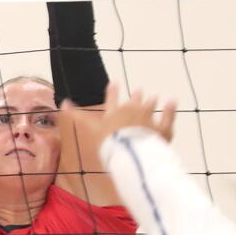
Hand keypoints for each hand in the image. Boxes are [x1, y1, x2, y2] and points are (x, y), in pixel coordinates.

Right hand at [61, 84, 177, 144]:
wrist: (132, 152)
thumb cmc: (109, 143)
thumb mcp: (90, 130)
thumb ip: (77, 117)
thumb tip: (63, 102)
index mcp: (114, 112)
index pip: (112, 98)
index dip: (112, 90)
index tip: (114, 82)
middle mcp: (132, 111)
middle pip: (134, 101)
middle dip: (135, 96)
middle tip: (138, 90)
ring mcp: (149, 119)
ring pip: (151, 106)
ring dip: (152, 101)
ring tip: (155, 96)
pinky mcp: (162, 128)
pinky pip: (168, 116)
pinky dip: (170, 108)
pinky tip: (172, 101)